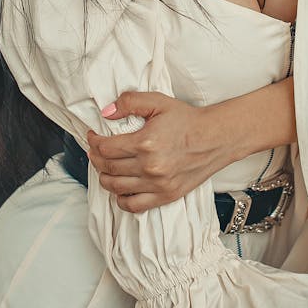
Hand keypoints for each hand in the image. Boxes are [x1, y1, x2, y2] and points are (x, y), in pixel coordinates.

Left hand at [86, 91, 227, 212]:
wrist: (215, 138)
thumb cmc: (187, 120)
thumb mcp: (158, 102)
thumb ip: (130, 102)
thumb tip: (107, 112)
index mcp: (145, 142)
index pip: (106, 147)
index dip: (94, 141)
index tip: (93, 137)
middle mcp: (150, 166)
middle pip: (108, 168)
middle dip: (96, 159)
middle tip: (96, 151)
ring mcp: (158, 184)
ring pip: (116, 187)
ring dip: (104, 178)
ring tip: (105, 168)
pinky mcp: (166, 196)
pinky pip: (134, 205)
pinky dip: (121, 199)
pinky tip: (120, 189)